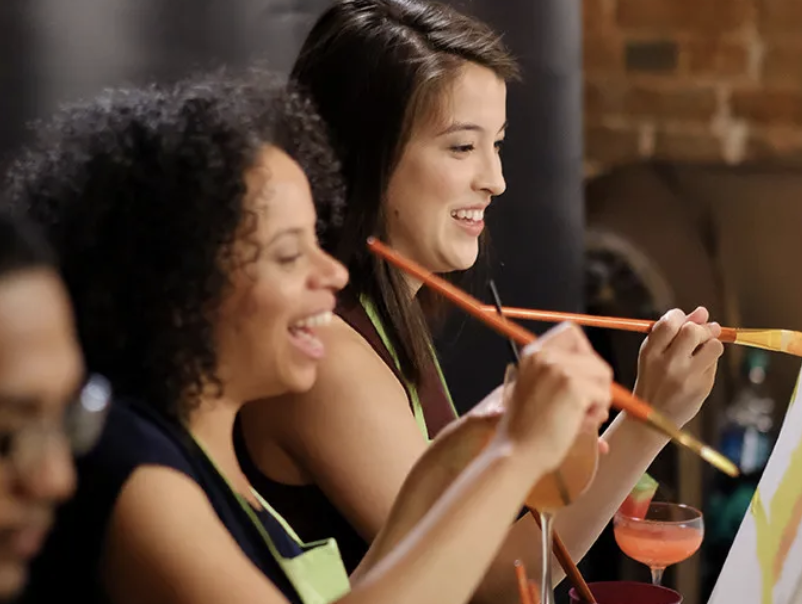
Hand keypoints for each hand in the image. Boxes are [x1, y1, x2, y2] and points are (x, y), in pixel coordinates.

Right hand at [494, 322, 612, 473]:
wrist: (516, 453)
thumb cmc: (527, 429)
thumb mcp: (535, 388)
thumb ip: (558, 374)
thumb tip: (597, 371)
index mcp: (533, 352)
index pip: (571, 333)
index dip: (584, 355)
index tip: (582, 379)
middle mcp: (545, 354)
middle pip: (593, 356)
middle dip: (595, 382)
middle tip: (582, 407)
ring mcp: (559, 368)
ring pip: (602, 375)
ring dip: (598, 399)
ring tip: (579, 417)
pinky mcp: (573, 385)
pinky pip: (604, 395)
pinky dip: (597, 413)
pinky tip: (579, 424)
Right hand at [633, 307, 723, 426]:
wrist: (653, 416)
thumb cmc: (653, 379)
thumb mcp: (653, 354)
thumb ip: (674, 331)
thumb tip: (703, 311)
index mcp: (650, 353)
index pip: (670, 322)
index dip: (681, 316)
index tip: (684, 320)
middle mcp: (668, 364)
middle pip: (693, 331)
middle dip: (702, 328)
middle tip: (704, 332)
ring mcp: (687, 377)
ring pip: (713, 345)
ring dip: (711, 344)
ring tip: (703, 350)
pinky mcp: (702, 387)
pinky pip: (714, 364)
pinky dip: (709, 362)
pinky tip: (699, 369)